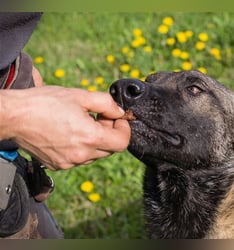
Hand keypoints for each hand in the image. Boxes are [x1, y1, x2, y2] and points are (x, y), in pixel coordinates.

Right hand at [0, 86, 130, 169]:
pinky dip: (81, 148)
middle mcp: (81, 155)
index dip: (124, 129)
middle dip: (109, 132)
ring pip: (94, 155)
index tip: (117, 119)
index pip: (122, 143)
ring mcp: (68, 163)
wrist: (14, 116)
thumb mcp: (81, 96)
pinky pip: (79, 159)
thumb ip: (107, 104)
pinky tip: (70, 133)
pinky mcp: (57, 165)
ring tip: (82, 123)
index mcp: (90, 137)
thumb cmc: (44, 103)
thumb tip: (120, 112)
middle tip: (99, 117)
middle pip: (109, 149)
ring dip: (95, 141)